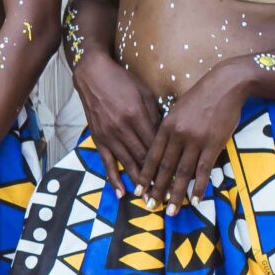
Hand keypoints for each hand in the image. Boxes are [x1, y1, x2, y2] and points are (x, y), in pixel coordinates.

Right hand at [74, 49, 161, 203]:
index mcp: (138, 116)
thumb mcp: (145, 94)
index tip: (181, 178)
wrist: (93, 75)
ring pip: (128, 164)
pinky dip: (114, 178)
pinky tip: (122, 193)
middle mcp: (123, 128)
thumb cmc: (123, 81)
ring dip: (141, 184)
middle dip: (158, 179)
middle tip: (170, 196)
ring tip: (152, 200)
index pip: (158, 146)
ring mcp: (109, 135)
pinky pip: (107, 162)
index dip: (170, 164)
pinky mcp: (98, 138)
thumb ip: (156, 117)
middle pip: (145, 159)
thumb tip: (168, 138)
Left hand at [140, 58, 252, 213]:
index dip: (144, 175)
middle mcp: (177, 135)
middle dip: (156, 189)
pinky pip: (204, 170)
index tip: (138, 190)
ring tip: (171, 211)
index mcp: (166, 126)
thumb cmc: (200, 97)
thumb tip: (161, 147)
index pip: (151, 156)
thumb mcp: (176, 109)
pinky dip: (200, 187)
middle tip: (150, 206)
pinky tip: (196, 199)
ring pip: (183, 173)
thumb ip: (168, 128)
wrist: (225, 85)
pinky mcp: (213, 144)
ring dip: (176, 194)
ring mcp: (196, 141)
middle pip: (164, 168)